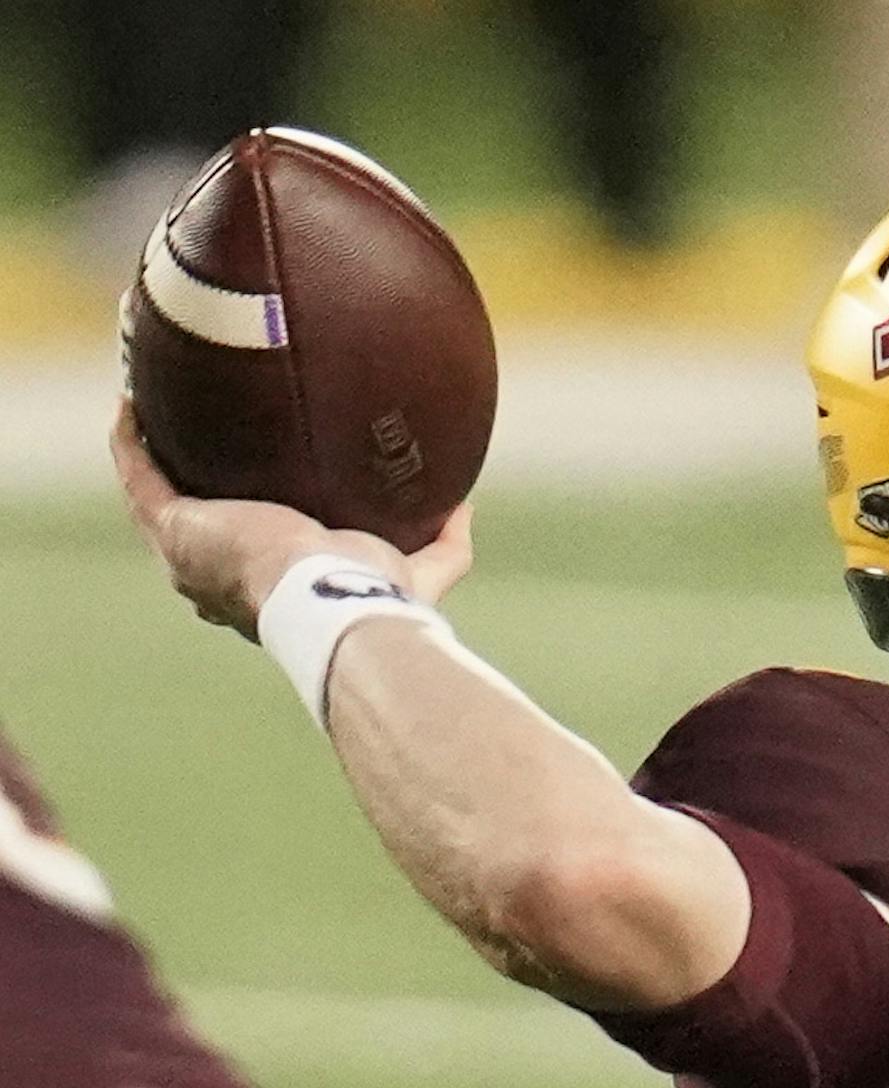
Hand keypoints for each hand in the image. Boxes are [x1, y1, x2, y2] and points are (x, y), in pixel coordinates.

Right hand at [111, 401, 473, 641]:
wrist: (333, 598)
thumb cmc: (372, 593)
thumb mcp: (416, 569)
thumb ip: (444, 546)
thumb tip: (466, 506)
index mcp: (266, 588)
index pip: (241, 557)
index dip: (235, 519)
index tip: (242, 480)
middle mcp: (216, 576)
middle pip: (189, 520)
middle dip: (185, 475)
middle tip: (190, 426)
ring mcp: (187, 554)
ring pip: (151, 493)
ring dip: (147, 445)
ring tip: (151, 397)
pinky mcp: (172, 527)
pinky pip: (137, 475)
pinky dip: (130, 438)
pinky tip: (132, 400)